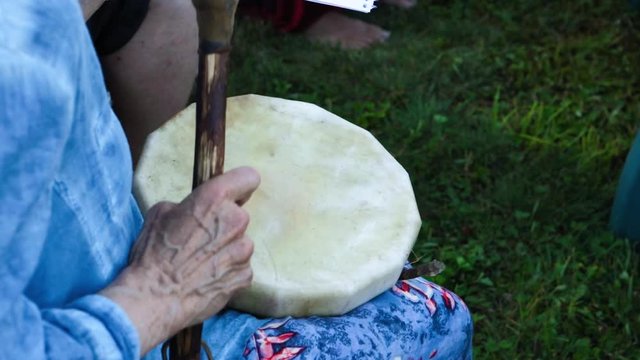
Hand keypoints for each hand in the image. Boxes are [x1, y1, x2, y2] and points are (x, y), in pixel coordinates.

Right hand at [101, 167, 259, 354]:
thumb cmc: (153, 254)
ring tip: (201, 262)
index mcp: (214, 198)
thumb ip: (189, 204)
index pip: (248, 177)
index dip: (240, 185)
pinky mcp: (245, 274)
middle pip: (239, 215)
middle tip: (201, 238)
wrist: (154, 298)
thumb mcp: (160, 213)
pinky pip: (240, 266)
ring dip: (226, 249)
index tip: (233, 193)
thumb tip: (196, 209)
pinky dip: (228, 270)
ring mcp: (243, 249)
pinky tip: (207, 277)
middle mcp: (235, 220)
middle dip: (224, 223)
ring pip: (240, 242)